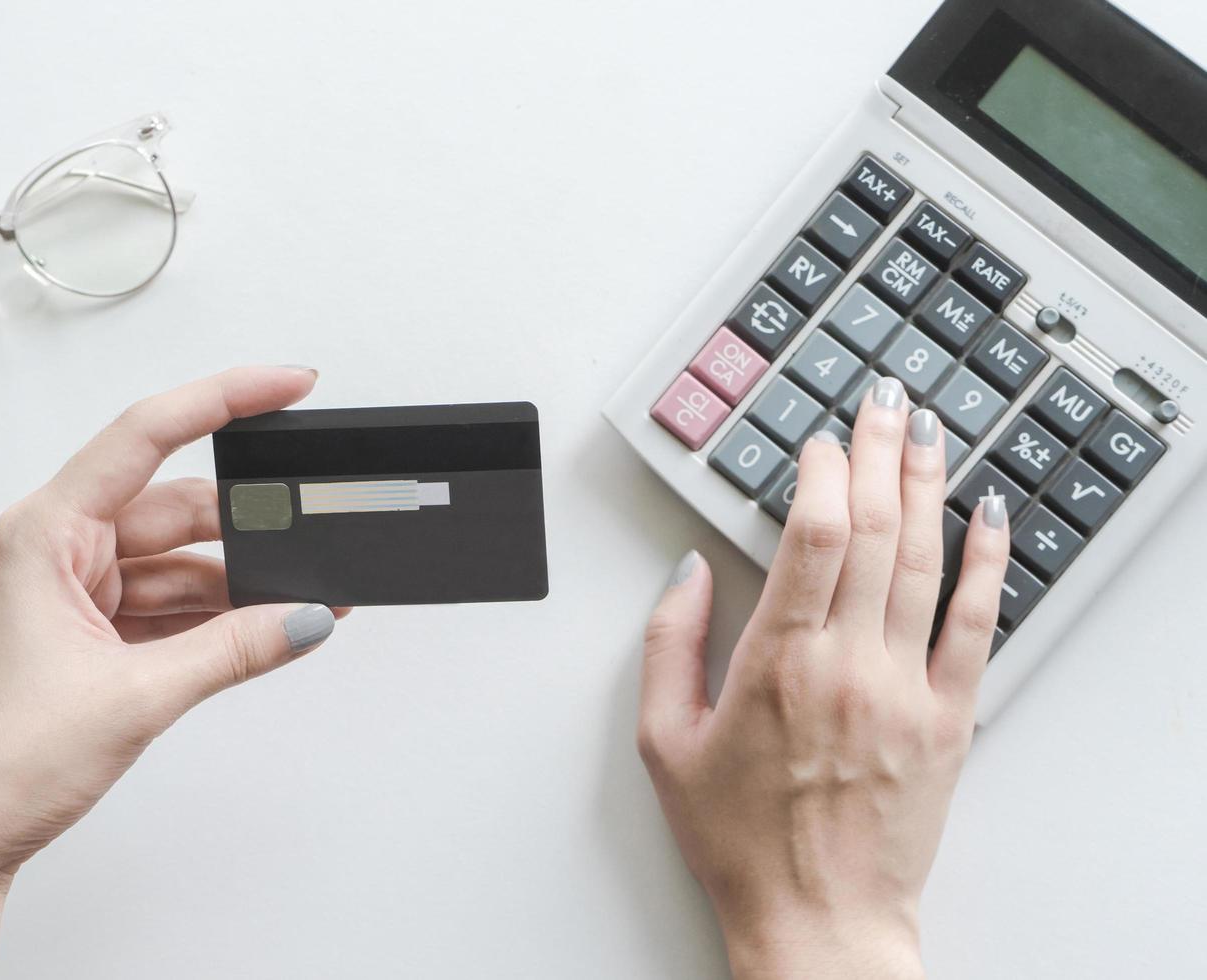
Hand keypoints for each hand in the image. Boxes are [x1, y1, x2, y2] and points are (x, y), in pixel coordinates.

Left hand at [0, 366, 346, 978]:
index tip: (287, 385)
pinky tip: (259, 632)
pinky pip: (166, 605)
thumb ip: (234, 649)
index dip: (225, 399)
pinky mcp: (86, 632)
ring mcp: (71, 592)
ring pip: (177, 562)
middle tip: (312, 537)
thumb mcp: (134, 696)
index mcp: (43, 533)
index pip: (147, 435)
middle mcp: (55, 550)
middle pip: (175, 508)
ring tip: (296, 605)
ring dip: (236, 586)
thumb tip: (307, 618)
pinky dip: (213, 619)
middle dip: (249, 527)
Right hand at [637, 378, 1008, 979]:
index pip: (813, 535)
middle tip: (883, 399)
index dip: (822, 472)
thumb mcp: (664, 743)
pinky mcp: (948, 721)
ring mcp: (906, 690)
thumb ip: (668, 646)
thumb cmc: (740, 839)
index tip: (821, 439)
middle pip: (872, 530)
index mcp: (776, 663)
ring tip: (928, 433)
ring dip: (927, 486)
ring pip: (923, 561)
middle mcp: (849, 664)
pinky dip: (985, 564)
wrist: (818, 920)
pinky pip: (975, 627)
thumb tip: (688, 573)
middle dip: (878, 451)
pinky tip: (988, 517)